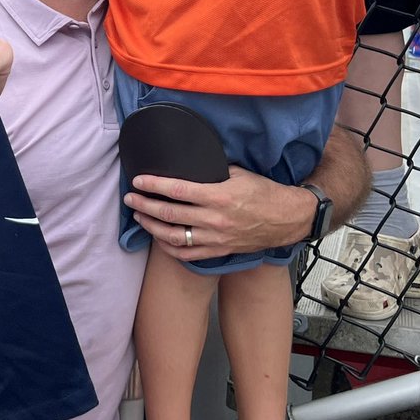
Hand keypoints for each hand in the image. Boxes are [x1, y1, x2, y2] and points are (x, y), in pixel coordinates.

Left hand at [125, 166, 313, 260]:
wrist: (288, 219)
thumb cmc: (264, 192)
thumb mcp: (238, 173)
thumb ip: (212, 172)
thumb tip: (189, 166)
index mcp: (219, 196)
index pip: (177, 190)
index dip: (153, 185)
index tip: (138, 181)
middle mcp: (214, 219)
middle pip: (169, 214)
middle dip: (145, 206)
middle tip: (131, 199)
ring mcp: (216, 238)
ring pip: (174, 236)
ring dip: (151, 227)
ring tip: (139, 217)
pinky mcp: (219, 251)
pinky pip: (187, 254)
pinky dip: (168, 247)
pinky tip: (158, 238)